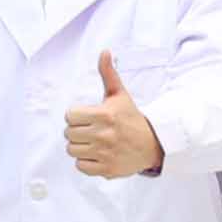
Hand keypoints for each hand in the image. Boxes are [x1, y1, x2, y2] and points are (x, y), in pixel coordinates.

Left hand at [60, 50, 161, 179]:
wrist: (153, 144)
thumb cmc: (131, 117)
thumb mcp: (120, 94)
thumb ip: (108, 73)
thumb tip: (105, 52)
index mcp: (104, 114)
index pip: (69, 116)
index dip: (76, 115)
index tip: (86, 116)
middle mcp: (104, 134)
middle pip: (68, 133)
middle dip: (77, 131)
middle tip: (90, 130)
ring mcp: (105, 153)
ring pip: (72, 150)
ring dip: (79, 146)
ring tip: (92, 142)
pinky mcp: (107, 169)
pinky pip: (80, 166)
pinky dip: (85, 162)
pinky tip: (96, 154)